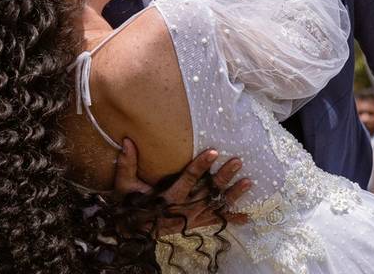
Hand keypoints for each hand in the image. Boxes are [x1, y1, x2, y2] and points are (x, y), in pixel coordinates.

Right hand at [113, 139, 249, 234]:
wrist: (134, 231)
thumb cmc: (130, 205)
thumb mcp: (124, 185)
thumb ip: (127, 164)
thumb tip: (127, 141)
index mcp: (168, 197)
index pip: (188, 178)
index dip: (201, 165)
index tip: (213, 152)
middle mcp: (183, 209)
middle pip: (207, 191)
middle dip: (223, 176)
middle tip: (237, 161)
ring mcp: (191, 218)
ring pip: (215, 205)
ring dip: (232, 194)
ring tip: (248, 182)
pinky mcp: (194, 224)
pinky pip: (215, 221)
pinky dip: (230, 219)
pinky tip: (246, 217)